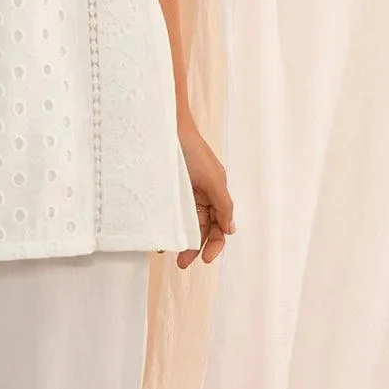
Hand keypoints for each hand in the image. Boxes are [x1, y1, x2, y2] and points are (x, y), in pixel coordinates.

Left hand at [175, 115, 235, 269]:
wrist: (165, 125)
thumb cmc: (192, 148)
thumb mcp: (212, 177)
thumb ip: (223, 204)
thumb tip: (230, 230)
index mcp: (215, 193)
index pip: (219, 226)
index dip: (215, 244)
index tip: (206, 259)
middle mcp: (200, 195)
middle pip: (200, 228)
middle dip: (194, 247)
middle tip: (182, 263)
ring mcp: (182, 193)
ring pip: (184, 223)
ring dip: (178, 239)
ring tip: (166, 251)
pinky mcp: (166, 190)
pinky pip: (168, 213)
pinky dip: (165, 225)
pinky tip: (158, 234)